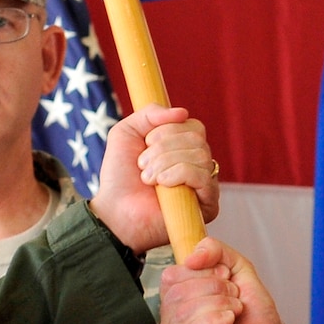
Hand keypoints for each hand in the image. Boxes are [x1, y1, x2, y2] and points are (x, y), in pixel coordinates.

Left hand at [89, 105, 219, 253]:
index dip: (166, 131)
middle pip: (196, 139)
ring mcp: (205, 184)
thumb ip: (149, 113)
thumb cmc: (120, 176)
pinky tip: (162, 185)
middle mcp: (199, 164)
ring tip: (148, 178)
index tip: (144, 145)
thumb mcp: (125, 133)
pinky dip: (180, 174)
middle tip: (142, 165)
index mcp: (184, 147)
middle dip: (163, 148)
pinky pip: (204, 177)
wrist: (115, 211)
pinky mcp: (208, 205)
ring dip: (166, 162)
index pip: (192, 126)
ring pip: (201, 155)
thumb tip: (183, 112)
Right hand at [158, 236, 289, 323]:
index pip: (171, 276)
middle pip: (178, 295)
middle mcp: (170, 321)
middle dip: (215, 290)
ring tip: (234, 313)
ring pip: (182, 314)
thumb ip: (215, 250)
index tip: (226, 280)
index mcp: (176, 299)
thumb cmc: (253, 313)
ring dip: (218, 307)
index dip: (203, 273)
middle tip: (234, 299)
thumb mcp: (237, 268)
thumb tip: (191, 256)